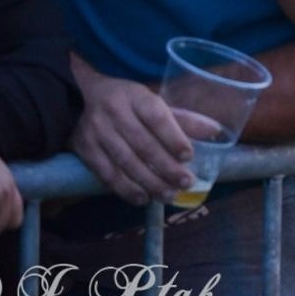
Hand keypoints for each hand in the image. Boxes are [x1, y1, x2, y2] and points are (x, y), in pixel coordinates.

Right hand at [69, 54, 194, 204]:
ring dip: (148, 182)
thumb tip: (215, 131)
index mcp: (136, 97)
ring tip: (168, 195)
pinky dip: (125, 189)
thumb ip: (183, 119)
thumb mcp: (152, 102)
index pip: (156, 117)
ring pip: (125, 161)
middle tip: (185, 183)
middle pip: (142, 144)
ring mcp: (97, 132)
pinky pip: (106, 173)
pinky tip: (142, 198)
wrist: (79, 98)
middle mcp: (115, 113)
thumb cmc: (127, 102)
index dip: (173, 138)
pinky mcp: (84, 150)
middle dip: (166, 167)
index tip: (189, 156)